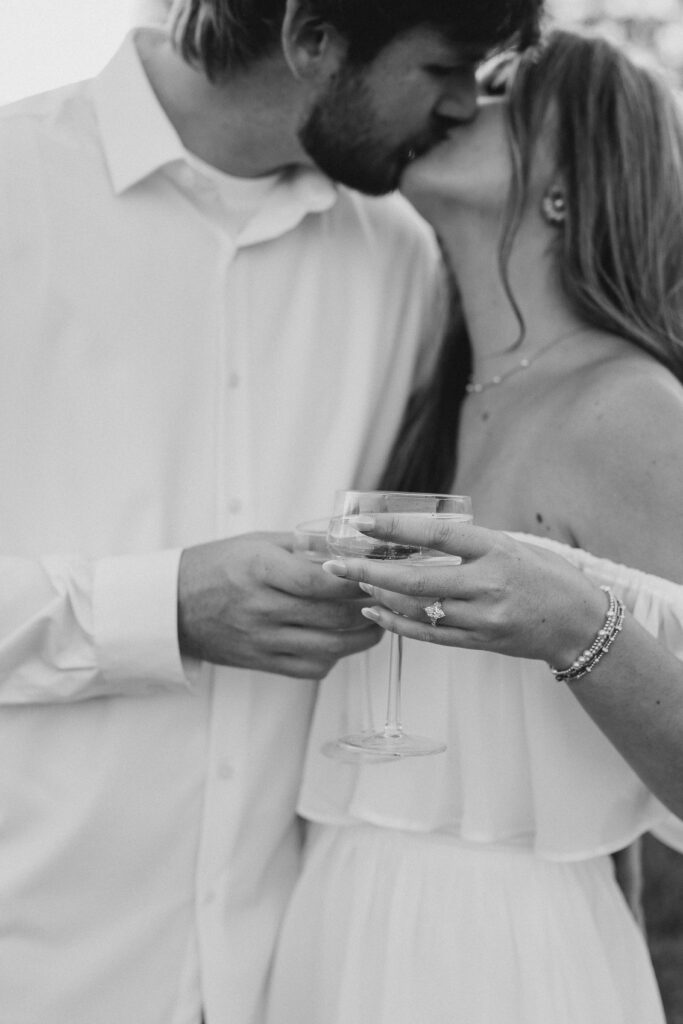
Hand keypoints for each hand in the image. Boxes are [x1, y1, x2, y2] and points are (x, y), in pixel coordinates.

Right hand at [178, 532, 381, 678]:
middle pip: (333, 615)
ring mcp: (262, 640)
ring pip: (330, 646)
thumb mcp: (257, 542)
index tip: (376, 572)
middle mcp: (261, 607)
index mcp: (259, 570)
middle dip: (370, 605)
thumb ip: (304, 545)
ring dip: (363, 635)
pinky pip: (312, 667)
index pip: (320, 582)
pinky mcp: (263, 662)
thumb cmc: (216, 567)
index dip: (355, 581)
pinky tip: (343, 640)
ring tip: (376, 619)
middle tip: (388, 594)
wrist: (172, 607)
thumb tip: (352, 544)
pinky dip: (336, 656)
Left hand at [322, 517, 605, 666]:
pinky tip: (374, 613)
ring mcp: (483, 617)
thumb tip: (413, 535)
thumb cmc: (543, 575)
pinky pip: (429, 634)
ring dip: (380, 595)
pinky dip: (397, 623)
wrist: (579, 624)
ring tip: (353, 582)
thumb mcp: (509, 545)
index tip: (362, 523)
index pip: (437, 535)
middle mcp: (488, 584)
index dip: (396, 528)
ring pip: (418, 608)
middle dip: (370, 570)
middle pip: (416, 578)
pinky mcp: (479, 642)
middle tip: (335, 563)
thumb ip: (466, 544)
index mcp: (496, 549)